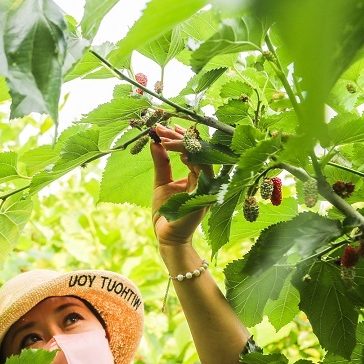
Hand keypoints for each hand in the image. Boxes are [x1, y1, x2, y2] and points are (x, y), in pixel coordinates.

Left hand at [150, 125, 213, 247]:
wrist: (167, 237)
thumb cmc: (165, 213)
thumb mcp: (161, 182)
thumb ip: (161, 162)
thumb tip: (155, 142)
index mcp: (198, 176)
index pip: (193, 151)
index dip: (181, 137)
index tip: (166, 127)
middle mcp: (206, 179)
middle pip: (199, 150)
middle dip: (180, 137)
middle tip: (163, 128)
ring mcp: (208, 186)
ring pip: (201, 157)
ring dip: (183, 145)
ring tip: (165, 137)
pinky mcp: (206, 194)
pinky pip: (202, 170)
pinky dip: (191, 158)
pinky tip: (177, 151)